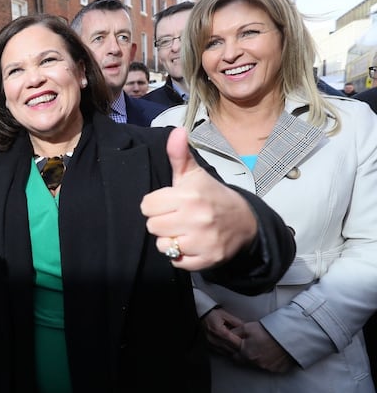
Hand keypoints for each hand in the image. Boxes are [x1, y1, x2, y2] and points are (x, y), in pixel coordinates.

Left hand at [140, 127, 257, 269]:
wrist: (244, 221)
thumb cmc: (211, 195)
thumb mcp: (194, 174)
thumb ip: (179, 154)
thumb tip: (177, 130)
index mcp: (189, 195)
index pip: (147, 206)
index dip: (155, 205)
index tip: (167, 203)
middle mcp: (197, 218)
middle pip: (152, 226)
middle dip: (161, 222)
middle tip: (175, 217)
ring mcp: (203, 240)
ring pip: (162, 245)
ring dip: (169, 240)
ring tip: (183, 231)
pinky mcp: (208, 259)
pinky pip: (177, 262)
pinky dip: (181, 256)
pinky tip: (191, 244)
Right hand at [201, 307, 243, 357]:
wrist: (200, 314)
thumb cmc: (211, 313)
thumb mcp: (225, 315)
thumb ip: (237, 322)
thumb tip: (247, 328)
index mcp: (219, 331)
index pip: (234, 341)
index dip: (243, 344)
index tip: (249, 344)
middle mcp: (214, 339)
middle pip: (231, 349)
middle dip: (240, 349)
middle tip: (247, 348)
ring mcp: (211, 343)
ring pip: (226, 352)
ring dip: (234, 351)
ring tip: (240, 349)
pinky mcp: (209, 345)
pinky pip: (221, 352)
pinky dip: (227, 351)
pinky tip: (231, 348)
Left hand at [233, 321, 295, 372]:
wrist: (290, 336)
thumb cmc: (268, 330)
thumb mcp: (247, 327)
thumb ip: (235, 333)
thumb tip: (228, 335)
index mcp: (246, 353)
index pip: (233, 354)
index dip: (233, 349)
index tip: (235, 344)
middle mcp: (255, 363)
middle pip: (244, 361)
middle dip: (243, 354)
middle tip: (248, 345)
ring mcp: (266, 367)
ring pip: (255, 364)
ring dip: (255, 357)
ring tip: (261, 347)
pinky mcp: (276, 369)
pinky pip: (268, 366)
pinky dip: (267, 361)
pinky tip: (270, 352)